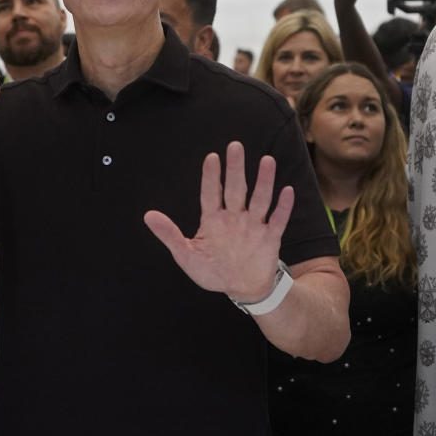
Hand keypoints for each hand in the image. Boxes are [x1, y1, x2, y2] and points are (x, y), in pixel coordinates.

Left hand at [143, 141, 293, 302]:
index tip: (211, 157)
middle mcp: (234, 217)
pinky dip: (283, 207)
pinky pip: (278, 220)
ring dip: (264, 181)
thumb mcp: (186, 255)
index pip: (211, 193)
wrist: (241, 288)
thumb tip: (148, 216)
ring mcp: (253, 226)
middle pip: (236, 189)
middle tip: (235, 146)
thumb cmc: (211, 270)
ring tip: (266, 161)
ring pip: (259, 199)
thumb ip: (169, 235)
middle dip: (236, 169)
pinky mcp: (270, 238)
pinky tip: (287, 190)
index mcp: (213, 219)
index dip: (211, 176)